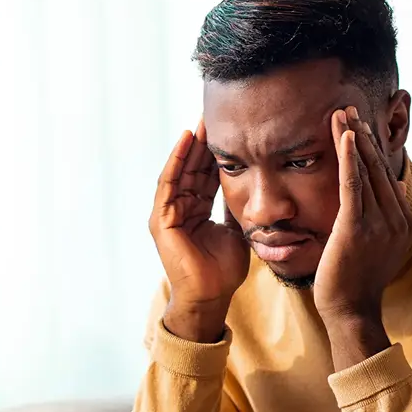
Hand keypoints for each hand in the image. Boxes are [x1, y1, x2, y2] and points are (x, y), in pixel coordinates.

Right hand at [150, 121, 248, 341]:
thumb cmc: (223, 270)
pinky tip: (187, 140)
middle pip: (192, 169)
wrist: (211, 296)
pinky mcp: (161, 220)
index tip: (228, 130)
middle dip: (203, 143)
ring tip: (201, 121)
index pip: (205, 175)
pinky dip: (177, 161)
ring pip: (180, 171)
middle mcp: (179, 209)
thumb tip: (250, 185)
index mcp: (195, 211)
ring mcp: (167, 214)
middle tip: (215, 115)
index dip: (216, 153)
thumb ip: (236, 207)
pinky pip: (168, 184)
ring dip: (190, 146)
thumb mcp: (236, 229)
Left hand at [314, 106, 411, 331]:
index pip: (387, 175)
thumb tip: (395, 187)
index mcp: (404, 221)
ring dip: (353, 138)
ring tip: (342, 113)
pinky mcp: (357, 227)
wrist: (351, 311)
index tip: (360, 124)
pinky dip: (349, 158)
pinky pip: (354, 185)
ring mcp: (380, 223)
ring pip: (367, 171)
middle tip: (350, 107)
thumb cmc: (357, 280)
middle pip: (379, 167)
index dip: (372, 147)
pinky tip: (344, 136)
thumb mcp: (380, 244)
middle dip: (363, 135)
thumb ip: (388, 215)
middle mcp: (397, 219)